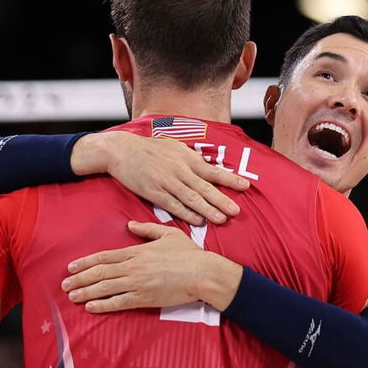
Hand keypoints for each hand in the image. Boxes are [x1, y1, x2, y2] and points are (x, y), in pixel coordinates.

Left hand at [63, 221, 240, 311]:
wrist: (203, 273)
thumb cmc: (189, 254)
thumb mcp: (167, 234)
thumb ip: (146, 229)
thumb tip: (130, 224)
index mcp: (137, 251)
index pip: (104, 257)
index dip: (86, 262)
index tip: (72, 267)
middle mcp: (133, 267)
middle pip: (100, 273)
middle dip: (79, 279)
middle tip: (64, 285)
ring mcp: (138, 283)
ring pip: (105, 288)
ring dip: (86, 292)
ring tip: (72, 296)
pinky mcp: (145, 298)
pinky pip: (119, 302)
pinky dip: (103, 305)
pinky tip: (91, 307)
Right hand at [73, 132, 249, 225]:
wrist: (122, 150)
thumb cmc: (148, 148)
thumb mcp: (173, 146)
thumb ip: (190, 157)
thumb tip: (206, 165)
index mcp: (186, 158)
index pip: (212, 171)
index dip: (230, 179)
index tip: (245, 186)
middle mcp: (179, 170)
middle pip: (205, 187)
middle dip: (222, 200)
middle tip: (236, 211)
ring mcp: (166, 182)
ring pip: (191, 198)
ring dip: (208, 210)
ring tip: (222, 219)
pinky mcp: (154, 192)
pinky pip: (173, 205)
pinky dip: (186, 213)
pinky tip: (197, 221)